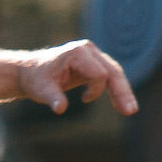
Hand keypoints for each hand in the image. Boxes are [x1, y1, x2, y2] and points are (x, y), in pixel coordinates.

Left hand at [19, 40, 139, 116]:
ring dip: (123, 92)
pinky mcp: (94, 64)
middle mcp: (88, 50)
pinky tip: (121, 106)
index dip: (95, 90)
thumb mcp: (40, 89)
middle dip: (122, 91)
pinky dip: (116, 90)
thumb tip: (60, 109)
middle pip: (113, 71)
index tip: (84, 99)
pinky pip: (110, 77)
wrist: (31, 71)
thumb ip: (52, 97)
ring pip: (115, 73)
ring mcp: (93, 55)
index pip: (99, 73)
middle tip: (131, 111)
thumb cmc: (35, 79)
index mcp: (78, 52)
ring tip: (130, 110)